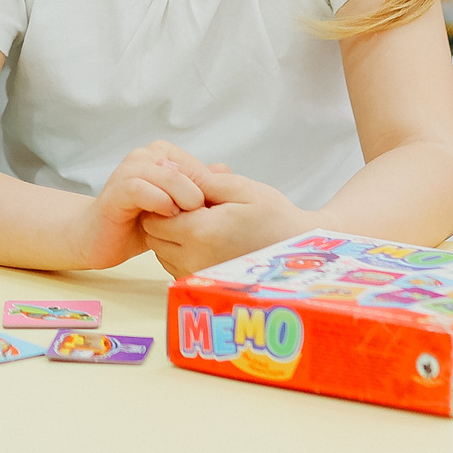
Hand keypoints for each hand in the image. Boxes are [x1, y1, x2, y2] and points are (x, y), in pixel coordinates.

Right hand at [69, 142, 215, 268]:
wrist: (99, 237)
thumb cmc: (139, 222)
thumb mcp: (176, 207)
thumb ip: (199, 188)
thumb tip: (226, 172)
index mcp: (161, 155)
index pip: (198, 168)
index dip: (211, 193)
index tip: (215, 217)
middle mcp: (144, 156)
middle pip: (187, 170)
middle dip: (200, 197)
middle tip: (203, 221)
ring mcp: (128, 170)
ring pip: (168, 176)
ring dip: (183, 200)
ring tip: (186, 219)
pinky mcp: (116, 189)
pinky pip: (141, 189)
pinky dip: (159, 203)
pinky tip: (166, 217)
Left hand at [141, 169, 312, 278]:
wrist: (298, 253)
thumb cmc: (273, 217)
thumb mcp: (240, 188)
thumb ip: (200, 179)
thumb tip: (167, 167)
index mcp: (201, 233)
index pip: (154, 216)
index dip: (165, 200)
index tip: (188, 194)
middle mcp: (195, 260)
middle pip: (154, 235)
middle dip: (166, 218)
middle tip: (196, 207)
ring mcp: (199, 276)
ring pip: (161, 252)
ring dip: (173, 235)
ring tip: (205, 224)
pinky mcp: (204, 285)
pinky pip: (175, 265)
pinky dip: (182, 251)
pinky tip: (208, 240)